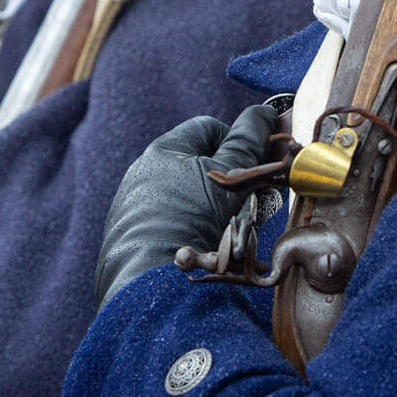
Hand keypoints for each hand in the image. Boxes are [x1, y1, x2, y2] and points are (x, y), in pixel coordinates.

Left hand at [93, 104, 276, 309]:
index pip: (208, 127)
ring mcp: (137, 206)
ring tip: (230, 230)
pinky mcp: (135, 236)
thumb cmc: (190, 222)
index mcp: (163, 150)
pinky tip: (206, 247)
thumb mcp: (228, 180)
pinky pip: (174, 222)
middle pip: (200, 163)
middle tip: (250, 201)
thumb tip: (262, 113)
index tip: (255, 165)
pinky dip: (194, 229)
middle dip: (230, 179)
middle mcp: (145, 173)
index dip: (238, 140)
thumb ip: (247, 144)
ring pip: (189, 195)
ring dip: (215, 207)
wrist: (150, 283)